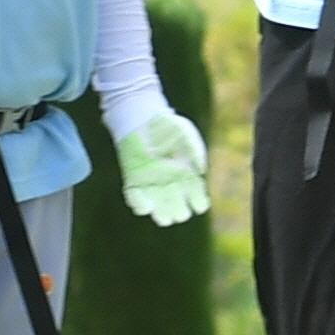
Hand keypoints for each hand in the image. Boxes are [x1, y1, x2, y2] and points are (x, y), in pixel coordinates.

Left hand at [110, 102, 211, 227]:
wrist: (141, 116)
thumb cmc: (166, 125)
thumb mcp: (185, 133)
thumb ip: (195, 150)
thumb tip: (201, 172)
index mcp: (185, 172)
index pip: (195, 194)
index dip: (198, 202)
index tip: (200, 206)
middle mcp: (169, 181)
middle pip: (176, 204)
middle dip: (178, 211)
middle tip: (180, 214)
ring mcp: (151, 181)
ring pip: (158, 205)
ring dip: (161, 214)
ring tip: (165, 219)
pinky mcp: (133, 179)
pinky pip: (135, 197)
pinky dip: (139, 205)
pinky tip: (146, 208)